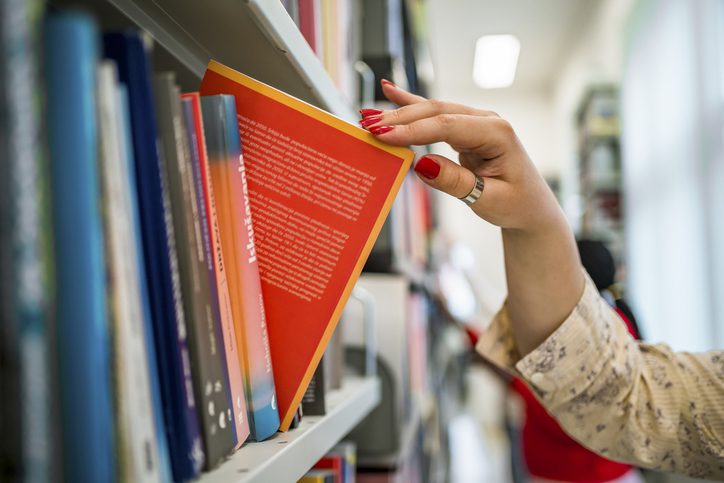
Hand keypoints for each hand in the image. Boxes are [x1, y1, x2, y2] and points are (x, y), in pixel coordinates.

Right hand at [361, 80, 584, 354]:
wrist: (530, 206)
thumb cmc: (515, 204)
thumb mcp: (488, 200)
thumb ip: (455, 182)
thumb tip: (422, 164)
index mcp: (497, 133)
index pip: (447, 126)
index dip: (412, 130)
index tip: (383, 137)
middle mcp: (486, 120)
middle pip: (436, 113)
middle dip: (400, 119)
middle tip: (368, 127)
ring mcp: (475, 121)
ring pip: (432, 111)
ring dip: (399, 113)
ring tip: (368, 116)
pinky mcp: (465, 128)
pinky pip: (435, 114)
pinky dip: (411, 103)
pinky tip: (389, 90)